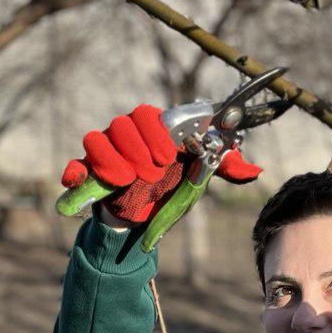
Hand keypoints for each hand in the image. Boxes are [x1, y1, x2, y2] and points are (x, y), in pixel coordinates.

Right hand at [61, 103, 262, 225]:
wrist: (142, 218)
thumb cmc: (170, 189)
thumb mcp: (197, 178)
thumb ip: (222, 167)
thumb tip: (255, 169)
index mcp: (151, 131)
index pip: (147, 114)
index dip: (155, 131)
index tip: (168, 155)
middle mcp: (125, 136)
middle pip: (121, 124)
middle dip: (137, 148)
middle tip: (152, 172)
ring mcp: (105, 153)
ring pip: (97, 140)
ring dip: (112, 160)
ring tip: (128, 180)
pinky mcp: (89, 173)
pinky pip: (77, 164)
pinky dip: (76, 171)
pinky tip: (80, 180)